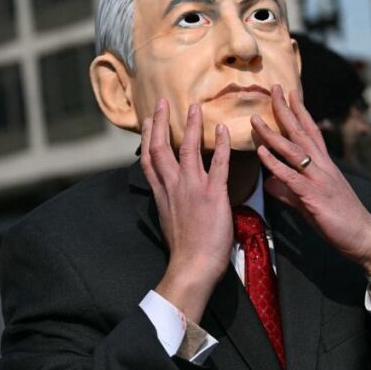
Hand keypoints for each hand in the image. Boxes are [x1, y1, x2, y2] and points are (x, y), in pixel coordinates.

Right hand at [142, 99, 232, 320]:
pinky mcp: (213, 194)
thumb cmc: (185, 249)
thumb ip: (171, 201)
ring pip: (188, 149)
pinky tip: (222, 130)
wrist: (192, 266)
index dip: (148, 137)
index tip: (149, 121)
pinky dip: (221, 145)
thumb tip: (174, 193)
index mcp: (162, 193)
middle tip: (163, 103)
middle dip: (161, 123)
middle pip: (161, 147)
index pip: (149, 159)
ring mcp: (192, 188)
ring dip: (191, 126)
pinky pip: (218, 164)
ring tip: (194, 108)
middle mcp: (173, 186)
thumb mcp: (170, 219)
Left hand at [251, 86, 370, 275]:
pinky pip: (291, 177)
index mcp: (325, 165)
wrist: (363, 236)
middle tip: (274, 88)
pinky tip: (262, 153)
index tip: (290, 93)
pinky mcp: (314, 196)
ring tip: (255, 119)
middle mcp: (323, 166)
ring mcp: (319, 179)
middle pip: (301, 132)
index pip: (311, 131)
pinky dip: (275, 164)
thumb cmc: (340, 219)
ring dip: (273, 134)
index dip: (300, 111)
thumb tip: (270, 184)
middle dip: (286, 110)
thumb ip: (289, 191)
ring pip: (293, 150)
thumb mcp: (310, 202)